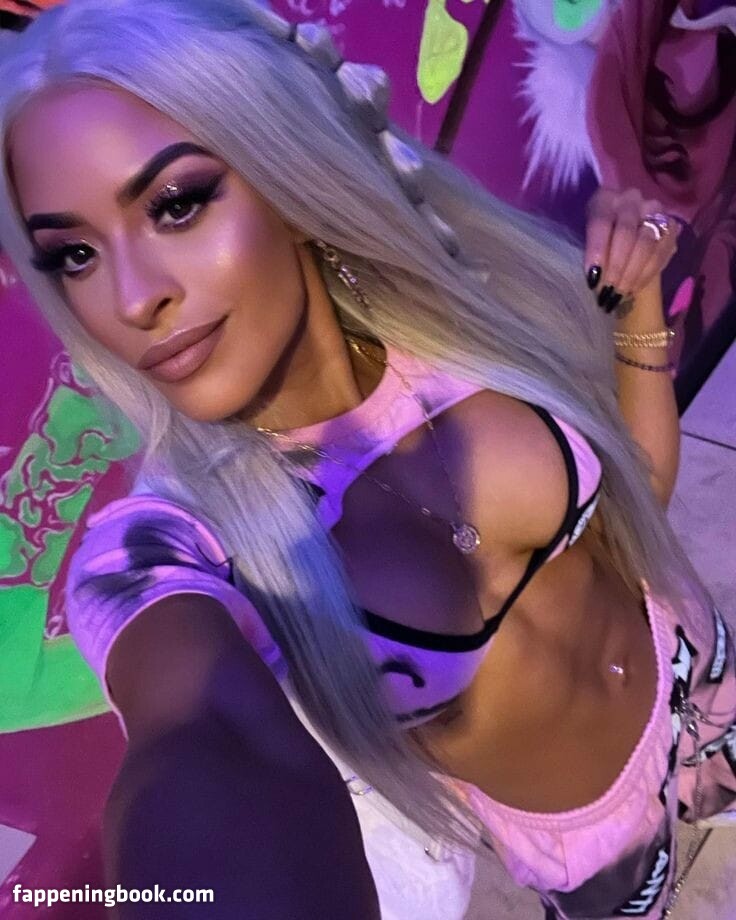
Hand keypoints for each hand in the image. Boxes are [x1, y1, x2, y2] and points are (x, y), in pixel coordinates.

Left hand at [583, 187, 681, 313]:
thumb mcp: (584, 243)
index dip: (597, 251)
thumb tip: (593, 278)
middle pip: (626, 233)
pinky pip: (662, 251)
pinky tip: (634, 288)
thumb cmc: (597, 242)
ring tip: (620, 294)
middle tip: (608, 291)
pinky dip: (647, 273)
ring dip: (633, 273)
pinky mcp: (671, 225)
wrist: (622, 238)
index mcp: (604, 199)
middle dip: (616, 267)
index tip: (592, 278)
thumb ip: (589, 254)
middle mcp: (631, 199)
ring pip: (647, 243)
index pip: (601, 222)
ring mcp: (654, 210)